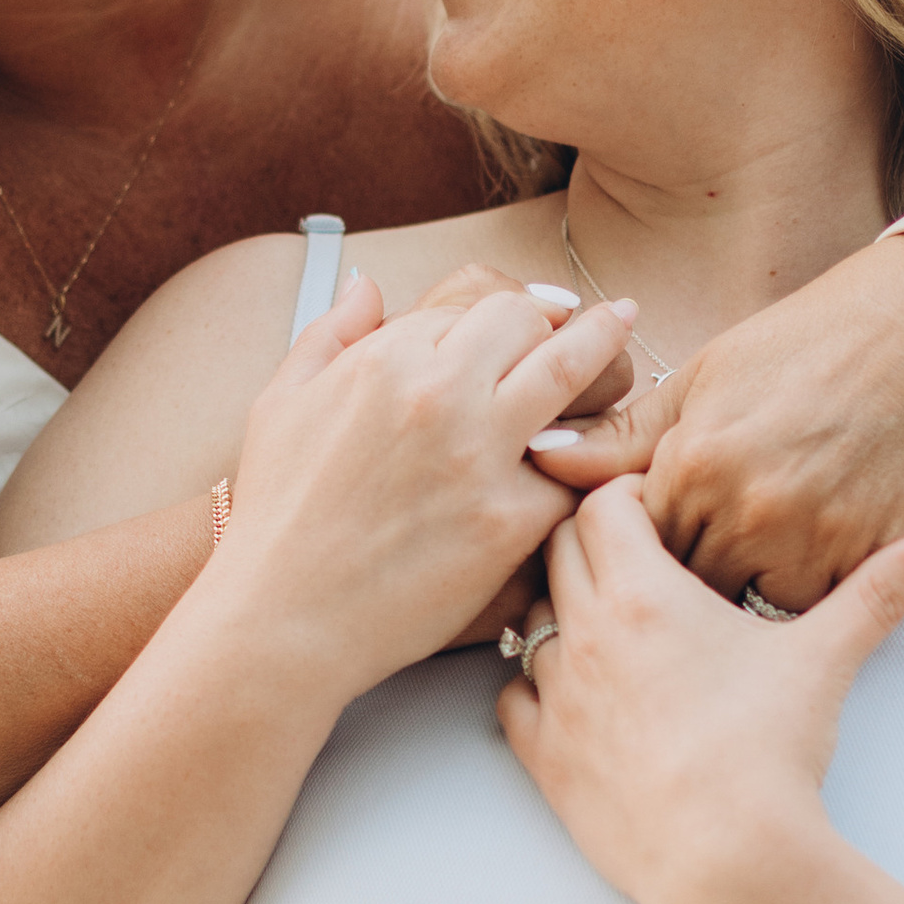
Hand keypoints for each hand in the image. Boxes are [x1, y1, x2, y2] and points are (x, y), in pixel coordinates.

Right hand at [207, 272, 639, 708]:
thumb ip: (329, 334)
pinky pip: (574, 471)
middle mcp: (437, 392)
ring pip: (572, 374)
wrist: (283, 617)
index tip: (532, 316)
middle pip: (531, 322)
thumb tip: (368, 286)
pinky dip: (588, 461)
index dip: (507, 311)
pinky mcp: (509, 521)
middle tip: (599, 321)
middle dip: (562, 321)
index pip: (476, 301)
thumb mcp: (281, 404)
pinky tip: (606, 450)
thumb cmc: (277, 516)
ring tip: (627, 335)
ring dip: (606, 351)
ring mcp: (479, 454)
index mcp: (385, 357)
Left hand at [497, 475, 903, 903]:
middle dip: (589, 544)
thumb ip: (881, 591)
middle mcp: (583, 634)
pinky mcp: (544, 759)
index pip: (601, 505)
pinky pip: (513, 699)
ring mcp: (556, 698)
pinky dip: (537, 690)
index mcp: (642, 594)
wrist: (728, 861)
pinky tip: (578, 698)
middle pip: (556, 553)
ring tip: (609, 630)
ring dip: (561, 616)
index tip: (657, 512)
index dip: (627, 498)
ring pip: (530, 625)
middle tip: (634, 561)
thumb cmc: (771, 751)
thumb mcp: (827, 658)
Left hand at [522, 235, 903, 611]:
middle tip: (669, 580)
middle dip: (660, 592)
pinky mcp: (866, 567)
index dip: (623, 546)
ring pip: (736, 613)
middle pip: (673, 588)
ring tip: (713, 595)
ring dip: (720, 611)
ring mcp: (810, 546)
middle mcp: (745, 513)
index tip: (636, 542)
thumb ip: (626, 434)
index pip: (621, 541)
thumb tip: (546, 461)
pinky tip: (772, 594)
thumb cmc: (811, 344)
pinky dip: (783, 613)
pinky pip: (802, 620)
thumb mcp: (707, 376)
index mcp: (695, 464)